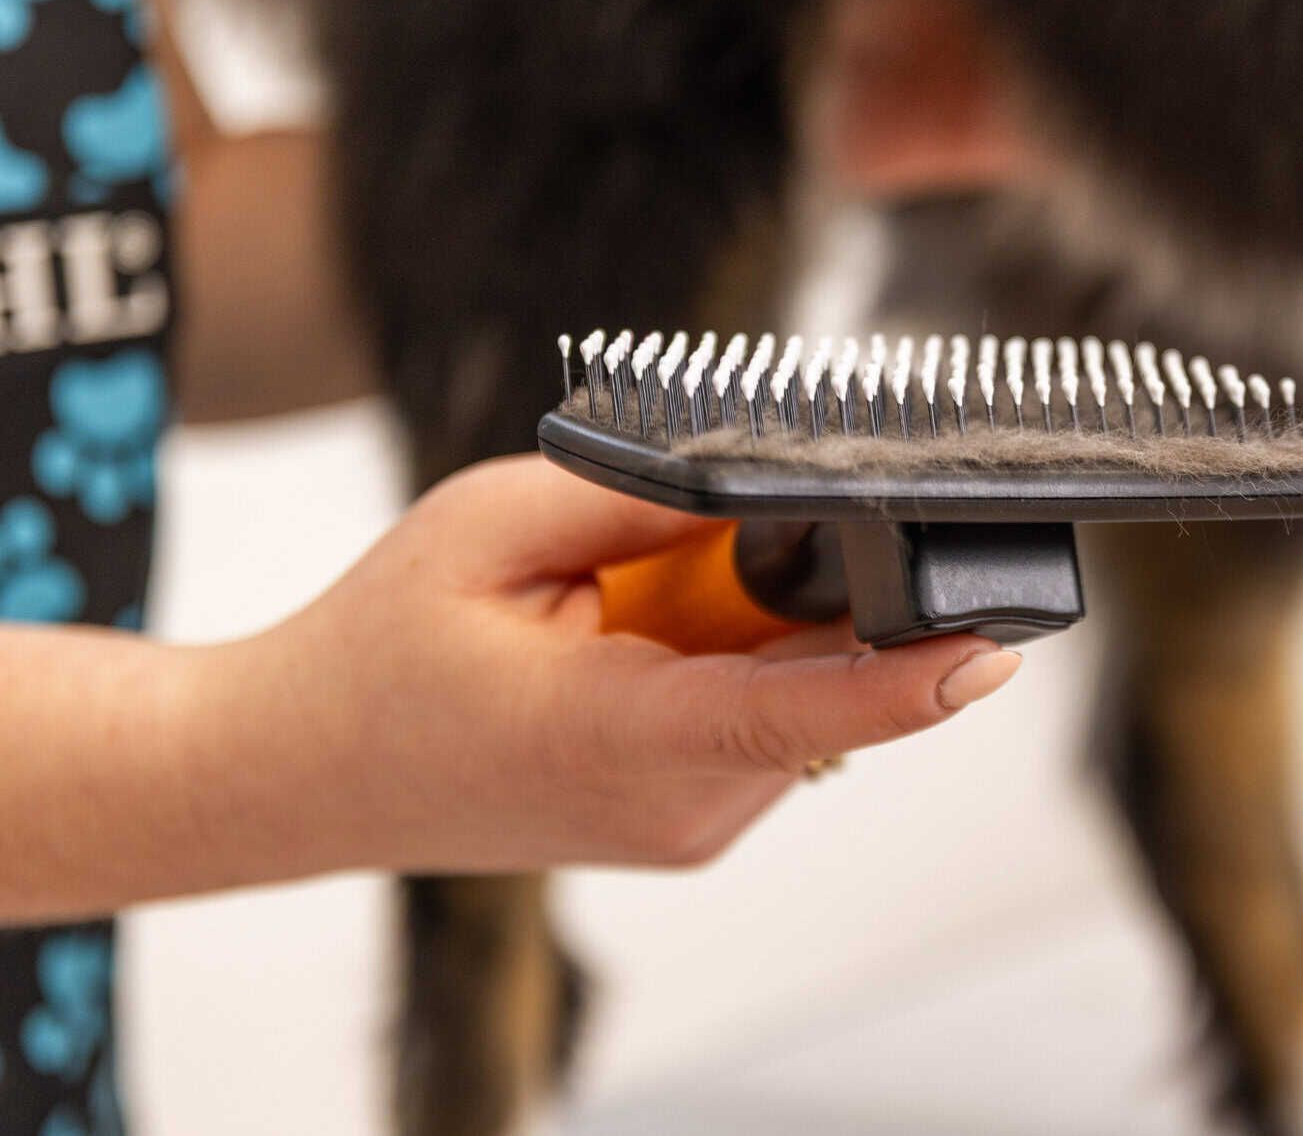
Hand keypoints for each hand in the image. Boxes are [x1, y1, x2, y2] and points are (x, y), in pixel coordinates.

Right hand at [207, 456, 1020, 875]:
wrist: (308, 769)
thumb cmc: (385, 647)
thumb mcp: (492, 526)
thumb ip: (635, 498)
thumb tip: (760, 478)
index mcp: (619, 737)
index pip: (796, 713)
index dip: (906, 682)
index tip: (994, 646)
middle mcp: (680, 804)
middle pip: (822, 681)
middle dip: (812, 593)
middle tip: (719, 537)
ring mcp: (692, 823)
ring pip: (801, 695)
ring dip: (766, 625)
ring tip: (643, 595)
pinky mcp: (695, 817)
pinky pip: (768, 716)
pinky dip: (742, 658)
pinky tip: (649, 632)